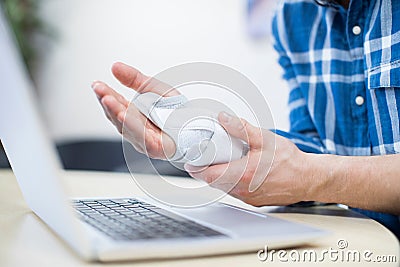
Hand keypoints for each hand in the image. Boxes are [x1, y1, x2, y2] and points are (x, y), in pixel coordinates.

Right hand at [92, 62, 178, 158]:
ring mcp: (144, 140)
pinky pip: (142, 136)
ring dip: (115, 113)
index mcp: (133, 116)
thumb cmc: (176, 112)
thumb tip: (115, 67)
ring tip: (107, 100)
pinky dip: (132, 125)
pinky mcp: (155, 148)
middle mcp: (136, 129)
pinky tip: (124, 115)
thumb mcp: (153, 88)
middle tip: (99, 89)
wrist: (197, 125)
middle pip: (117, 116)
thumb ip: (134, 78)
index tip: (97, 84)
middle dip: (107, 102)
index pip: (115, 104)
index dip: (105, 94)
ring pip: (126, 127)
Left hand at [184, 112, 314, 205]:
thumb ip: (240, 128)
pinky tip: (239, 169)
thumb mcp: (264, 138)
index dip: (195, 167)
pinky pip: (234, 191)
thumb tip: (223, 118)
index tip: (191, 159)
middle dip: (206, 168)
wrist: (308, 178)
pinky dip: (231, 180)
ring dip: (219, 174)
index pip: (207, 175)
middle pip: (212, 181)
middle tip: (207, 155)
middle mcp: (241, 189)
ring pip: (223, 187)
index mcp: (241, 174)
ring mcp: (247, 197)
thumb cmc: (289, 160)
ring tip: (224, 159)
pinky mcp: (253, 200)